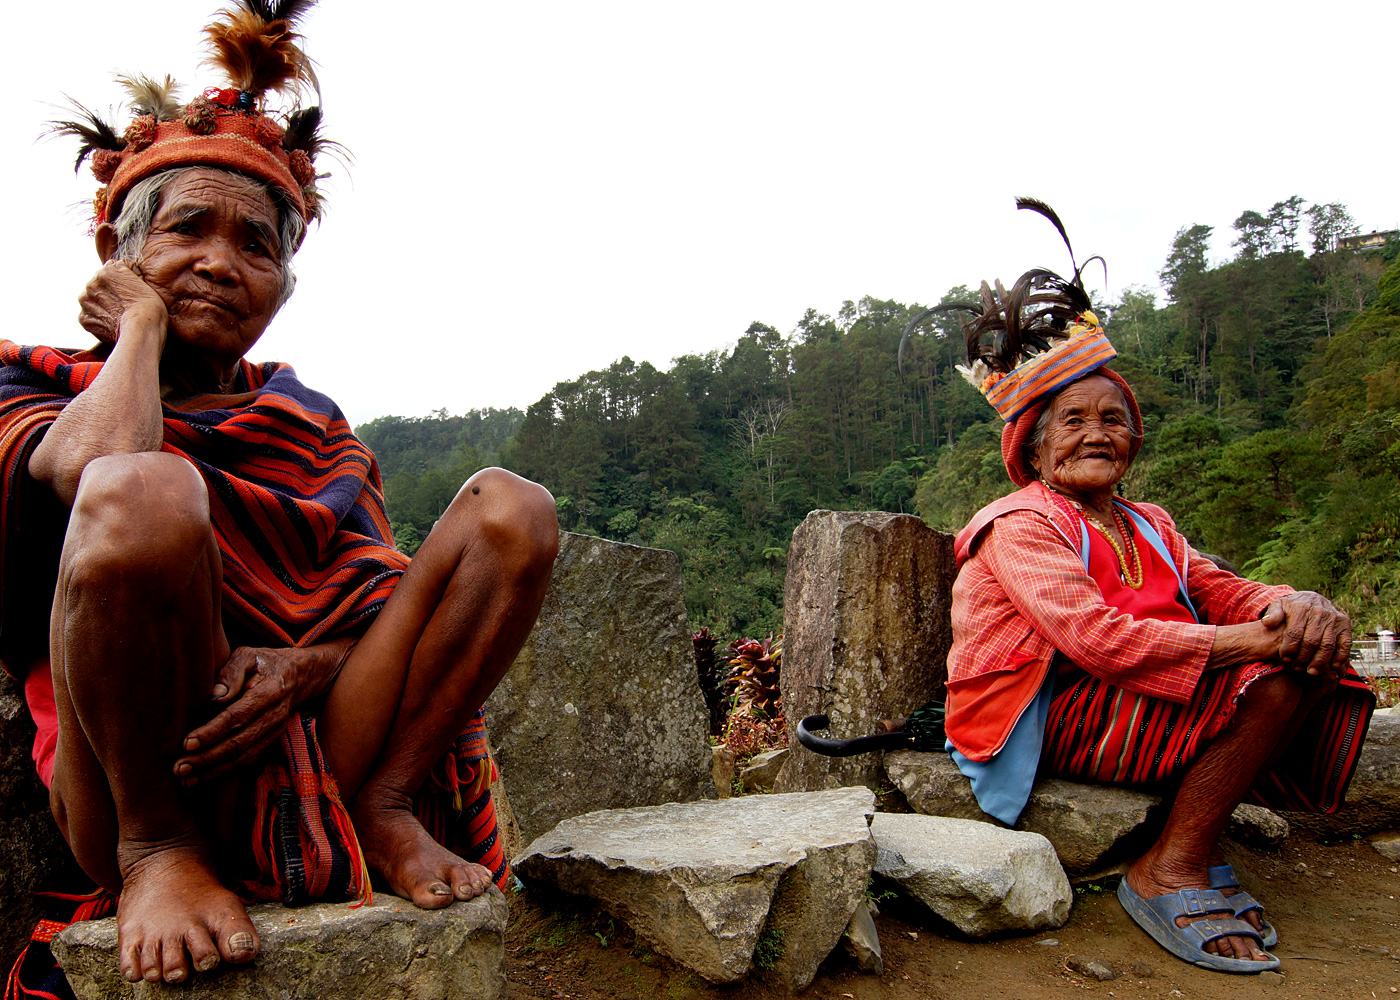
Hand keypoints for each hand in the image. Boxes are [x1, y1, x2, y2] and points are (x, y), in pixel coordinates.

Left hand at [78, 260, 167, 346]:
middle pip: (100, 285)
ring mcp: (85, 302)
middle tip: (126, 305)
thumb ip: (127, 273)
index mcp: (106, 270)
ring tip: (120, 316)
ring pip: (94, 300)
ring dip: (103, 305)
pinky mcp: (84, 319)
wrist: (141, 331)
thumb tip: (124, 272)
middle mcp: (91, 283)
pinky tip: (113, 324)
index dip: (124, 280)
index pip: (113, 269)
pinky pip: (91, 316)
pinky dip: (100, 320)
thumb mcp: (143, 281)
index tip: (132, 291)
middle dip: (110, 292)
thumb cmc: (149, 308)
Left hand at [175, 642, 351, 784]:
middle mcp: (275, 716)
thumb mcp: (248, 655)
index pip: (238, 716)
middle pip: (239, 743)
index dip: (212, 732)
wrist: (300, 675)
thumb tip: (214, 697)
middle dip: (207, 758)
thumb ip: (231, 672)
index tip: (187, 743)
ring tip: (185, 779)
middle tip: (179, 767)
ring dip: (213, 770)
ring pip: (243, 757)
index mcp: (269, 692)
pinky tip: (203, 776)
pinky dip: (225, 772)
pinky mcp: (271, 741)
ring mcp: (275, 731)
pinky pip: (248, 760)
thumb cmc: (265, 662)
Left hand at [1259, 592, 1351, 689]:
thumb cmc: (1292, 607)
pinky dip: (1341, 656)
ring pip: (1327, 644)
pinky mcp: (1345, 625)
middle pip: (1311, 641)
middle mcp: (1319, 612)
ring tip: (1311, 672)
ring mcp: (1334, 619)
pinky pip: (1345, 643)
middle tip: (1297, 668)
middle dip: (1303, 657)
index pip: (1294, 632)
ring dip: (1320, 661)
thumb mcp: (1279, 606)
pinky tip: (1333, 667)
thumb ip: (1272, 614)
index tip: (1284, 659)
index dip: (1289, 648)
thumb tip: (1267, 622)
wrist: (1312, 598)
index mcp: (1301, 608)